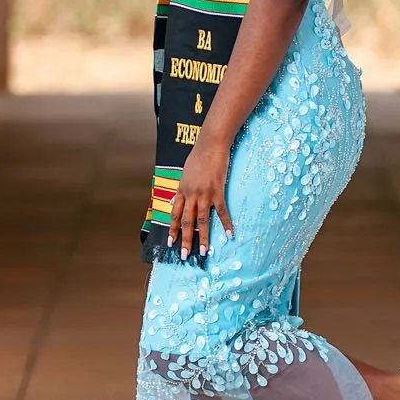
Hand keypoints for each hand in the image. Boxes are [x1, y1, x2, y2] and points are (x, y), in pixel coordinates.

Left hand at [168, 137, 233, 258]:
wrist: (210, 144)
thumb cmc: (198, 156)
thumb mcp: (184, 174)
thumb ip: (179, 190)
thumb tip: (171, 202)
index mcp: (182, 190)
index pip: (174, 214)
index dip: (172, 229)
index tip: (170, 243)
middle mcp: (191, 194)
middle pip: (186, 221)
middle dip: (185, 239)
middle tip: (185, 255)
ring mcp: (204, 193)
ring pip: (202, 220)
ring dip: (203, 237)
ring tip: (204, 251)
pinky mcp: (218, 191)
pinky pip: (221, 211)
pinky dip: (226, 224)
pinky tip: (229, 235)